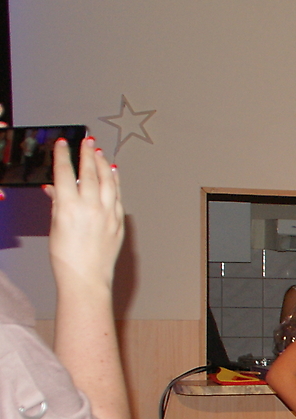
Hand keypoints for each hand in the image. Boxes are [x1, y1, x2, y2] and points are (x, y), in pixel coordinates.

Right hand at [43, 137, 123, 293]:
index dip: (63, 155)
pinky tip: (113, 173)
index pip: (65, 173)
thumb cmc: (66, 256)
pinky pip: (118, 195)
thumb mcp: (55, 226)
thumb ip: (57, 203)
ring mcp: (108, 214)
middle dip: (87, 154)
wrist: (86, 278)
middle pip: (90, 173)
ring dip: (103, 164)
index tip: (63, 143)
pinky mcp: (119, 222)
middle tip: (87, 140)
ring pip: (108, 182)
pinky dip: (115, 182)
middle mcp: (91, 207)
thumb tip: (53, 188)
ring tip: (99, 153)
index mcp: (69, 207)